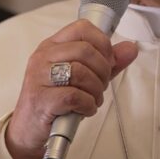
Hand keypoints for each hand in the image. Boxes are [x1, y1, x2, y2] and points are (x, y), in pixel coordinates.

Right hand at [6, 20, 137, 158]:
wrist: (28, 129)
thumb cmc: (54, 101)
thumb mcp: (81, 77)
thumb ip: (106, 62)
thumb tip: (130, 49)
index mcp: (52, 46)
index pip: (82, 28)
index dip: (102, 44)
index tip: (107, 61)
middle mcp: (43, 57)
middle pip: (85, 50)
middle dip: (102, 71)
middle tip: (101, 85)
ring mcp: (39, 77)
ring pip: (81, 72)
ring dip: (96, 90)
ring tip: (92, 99)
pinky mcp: (41, 99)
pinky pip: (75, 96)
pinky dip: (87, 105)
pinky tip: (84, 109)